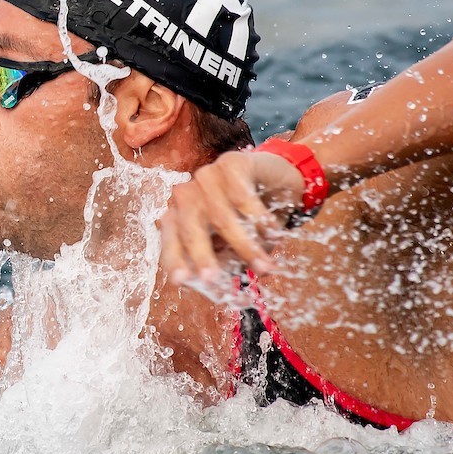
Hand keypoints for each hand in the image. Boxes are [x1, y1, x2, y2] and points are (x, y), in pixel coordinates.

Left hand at [159, 148, 304, 284]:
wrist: (281, 182)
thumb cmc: (253, 219)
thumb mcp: (236, 245)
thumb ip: (225, 262)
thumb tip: (220, 290)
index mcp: (181, 216)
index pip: (171, 241)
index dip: (175, 260)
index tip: (182, 281)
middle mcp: (188, 194)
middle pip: (190, 229)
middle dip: (203, 257)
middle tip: (214, 280)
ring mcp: (207, 176)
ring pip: (221, 217)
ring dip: (246, 246)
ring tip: (266, 267)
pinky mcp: (230, 163)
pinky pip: (243, 197)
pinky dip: (260, 219)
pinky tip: (274, 232)